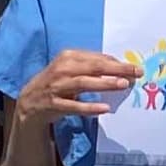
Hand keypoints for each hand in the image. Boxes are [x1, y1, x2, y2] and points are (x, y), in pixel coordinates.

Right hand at [18, 48, 140, 125]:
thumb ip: (92, 66)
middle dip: (116, 69)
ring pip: (83, 83)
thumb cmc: (57, 82)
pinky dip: (89, 107)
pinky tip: (105, 109)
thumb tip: (119, 67)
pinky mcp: (54, 103)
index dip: (117, 62)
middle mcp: (62, 69)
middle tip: (136, 73)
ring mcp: (57, 86)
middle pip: (93, 67)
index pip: (97, 58)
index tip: (135, 68)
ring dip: (104, 84)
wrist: (30, 101)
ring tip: (123, 85)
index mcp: (68, 56)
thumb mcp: (72, 69)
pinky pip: (74, 105)